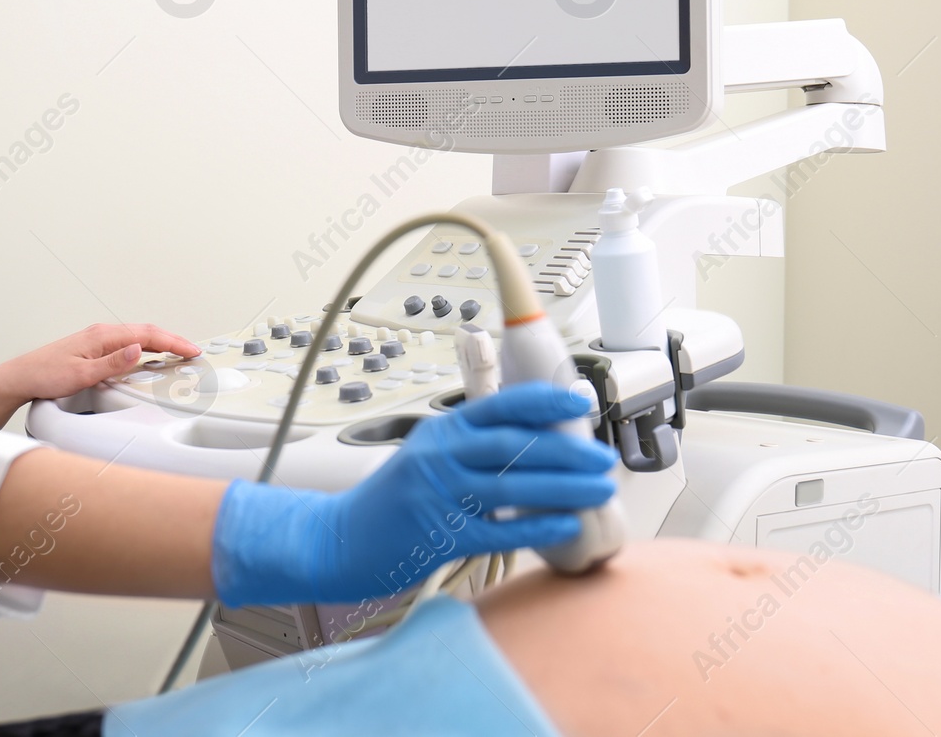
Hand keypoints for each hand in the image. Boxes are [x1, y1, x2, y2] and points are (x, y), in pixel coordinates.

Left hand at [0, 322, 200, 428]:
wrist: (20, 378)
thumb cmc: (44, 375)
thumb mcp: (81, 375)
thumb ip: (113, 363)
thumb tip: (138, 349)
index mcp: (102, 336)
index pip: (147, 335)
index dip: (173, 342)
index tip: (191, 350)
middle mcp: (101, 333)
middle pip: (146, 332)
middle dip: (173, 340)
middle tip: (192, 352)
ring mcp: (98, 339)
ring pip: (138, 336)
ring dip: (161, 343)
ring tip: (178, 352)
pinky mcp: (94, 347)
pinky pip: (128, 343)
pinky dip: (146, 347)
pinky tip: (149, 355)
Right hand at [210, 381, 617, 606]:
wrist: (337, 539)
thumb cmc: (392, 500)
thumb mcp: (428, 456)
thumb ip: (473, 446)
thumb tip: (536, 440)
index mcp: (442, 430)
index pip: (500, 405)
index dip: (545, 401)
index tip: (580, 402)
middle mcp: (441, 456)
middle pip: (515, 444)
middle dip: (567, 450)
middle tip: (603, 458)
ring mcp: (439, 495)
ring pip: (514, 484)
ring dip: (564, 487)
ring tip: (599, 490)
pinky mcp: (440, 536)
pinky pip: (500, 528)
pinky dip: (537, 526)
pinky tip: (567, 524)